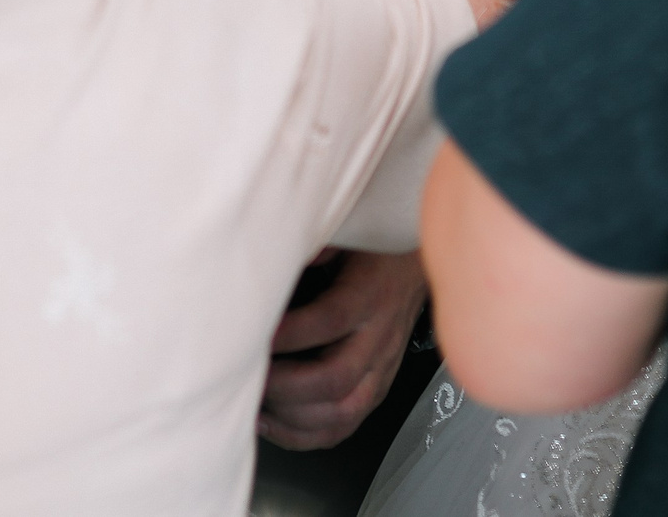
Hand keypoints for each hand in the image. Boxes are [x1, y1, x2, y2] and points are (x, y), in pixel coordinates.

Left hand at [258, 249, 425, 450]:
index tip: (255, 336)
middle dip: (284, 385)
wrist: (418, 264)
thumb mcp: (350, 233)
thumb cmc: (378, 248)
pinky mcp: (377, 387)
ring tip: (256, 406)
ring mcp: (381, 368)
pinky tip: (275, 423)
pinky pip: (347, 425)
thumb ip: (318, 243)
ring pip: (343, 411)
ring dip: (293, 416)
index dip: (290, 333)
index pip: (330, 320)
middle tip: (249, 377)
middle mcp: (379, 337)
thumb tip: (280, 247)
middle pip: (336, 378)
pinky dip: (307, 435)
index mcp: (370, 294)